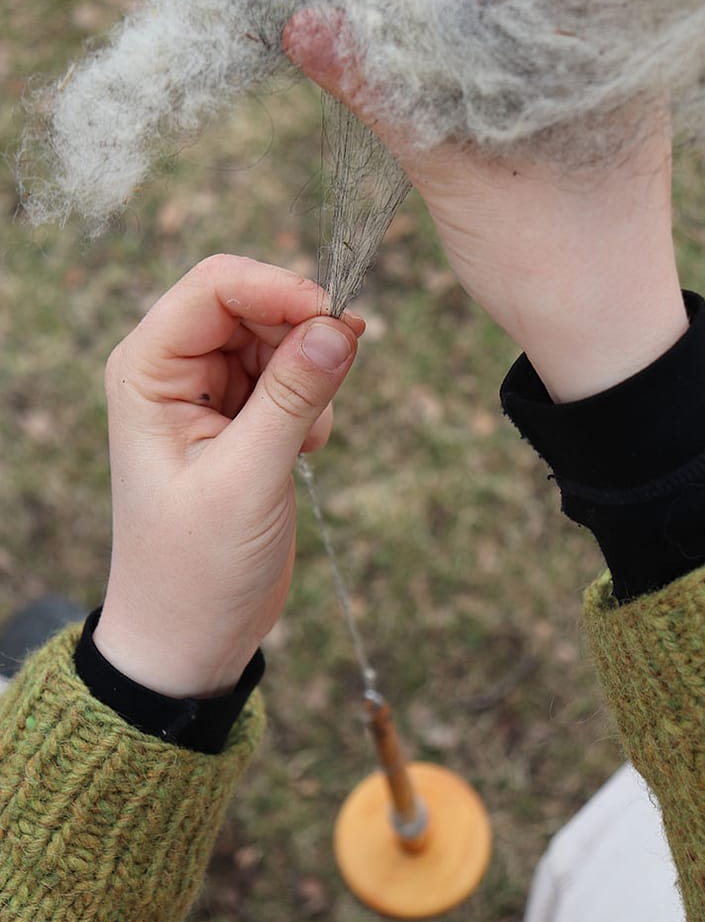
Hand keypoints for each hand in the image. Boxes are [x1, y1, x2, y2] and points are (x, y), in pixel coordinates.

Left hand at [94, 254, 362, 697]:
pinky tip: (303, 451)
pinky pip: (290, 376)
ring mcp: (208, 394)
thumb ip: (294, 396)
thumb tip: (339, 326)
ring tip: (306, 439)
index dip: (279, 289)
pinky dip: (311, 403)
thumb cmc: (196, 566)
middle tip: (329, 390)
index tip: (337, 320)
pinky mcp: (241, 419)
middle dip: (300, 336)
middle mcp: (173, 370)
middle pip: (251, 303)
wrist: (191, 634)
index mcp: (148, 370)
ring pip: (278, 338)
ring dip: (309, 376)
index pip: (215, 287)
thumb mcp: (248, 478)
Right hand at [283, 0, 687, 401]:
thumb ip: (379, 93)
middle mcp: (606, 58)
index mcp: (601, 51)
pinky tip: (434, 119)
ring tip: (403, 98)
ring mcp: (594, 91)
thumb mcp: (453, 174)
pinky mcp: (578, 124)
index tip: (380, 39)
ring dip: (445, 64)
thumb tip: (303, 26)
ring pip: (501, 46)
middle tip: (383, 70)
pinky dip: (469, 93)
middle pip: (501, 4)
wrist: (602, 341)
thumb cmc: (548, 264)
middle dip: (433, 30)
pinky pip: (514, 83)